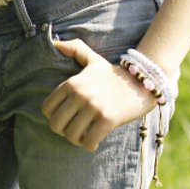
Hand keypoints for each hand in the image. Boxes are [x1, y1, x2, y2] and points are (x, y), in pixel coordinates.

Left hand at [41, 37, 156, 151]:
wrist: (142, 82)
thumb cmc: (114, 74)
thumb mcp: (92, 59)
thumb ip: (74, 48)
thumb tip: (55, 43)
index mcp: (71, 83)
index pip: (47, 109)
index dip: (53, 117)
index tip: (65, 119)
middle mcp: (79, 95)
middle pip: (56, 125)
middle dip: (63, 131)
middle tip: (74, 131)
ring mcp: (93, 107)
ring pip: (71, 135)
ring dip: (76, 140)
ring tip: (84, 136)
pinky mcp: (107, 119)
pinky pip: (89, 141)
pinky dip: (89, 145)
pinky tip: (94, 142)